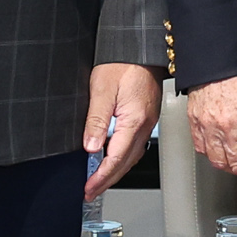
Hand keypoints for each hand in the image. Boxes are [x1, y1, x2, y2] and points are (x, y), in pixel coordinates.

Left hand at [84, 65, 162, 199]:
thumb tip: (91, 147)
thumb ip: (97, 120)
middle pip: (126, 162)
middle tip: (91, 192)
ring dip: (115, 171)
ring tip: (99, 181)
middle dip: (107, 180)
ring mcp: (148, 120)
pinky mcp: (146, 115)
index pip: (116, 158)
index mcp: (135, 119)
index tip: (88, 188)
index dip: (101, 177)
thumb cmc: (123, 61)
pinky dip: (123, 157)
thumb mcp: (102, 89)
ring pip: (132, 155)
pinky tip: (113, 158)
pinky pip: (135, 144)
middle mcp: (145, 123)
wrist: (140, 45)